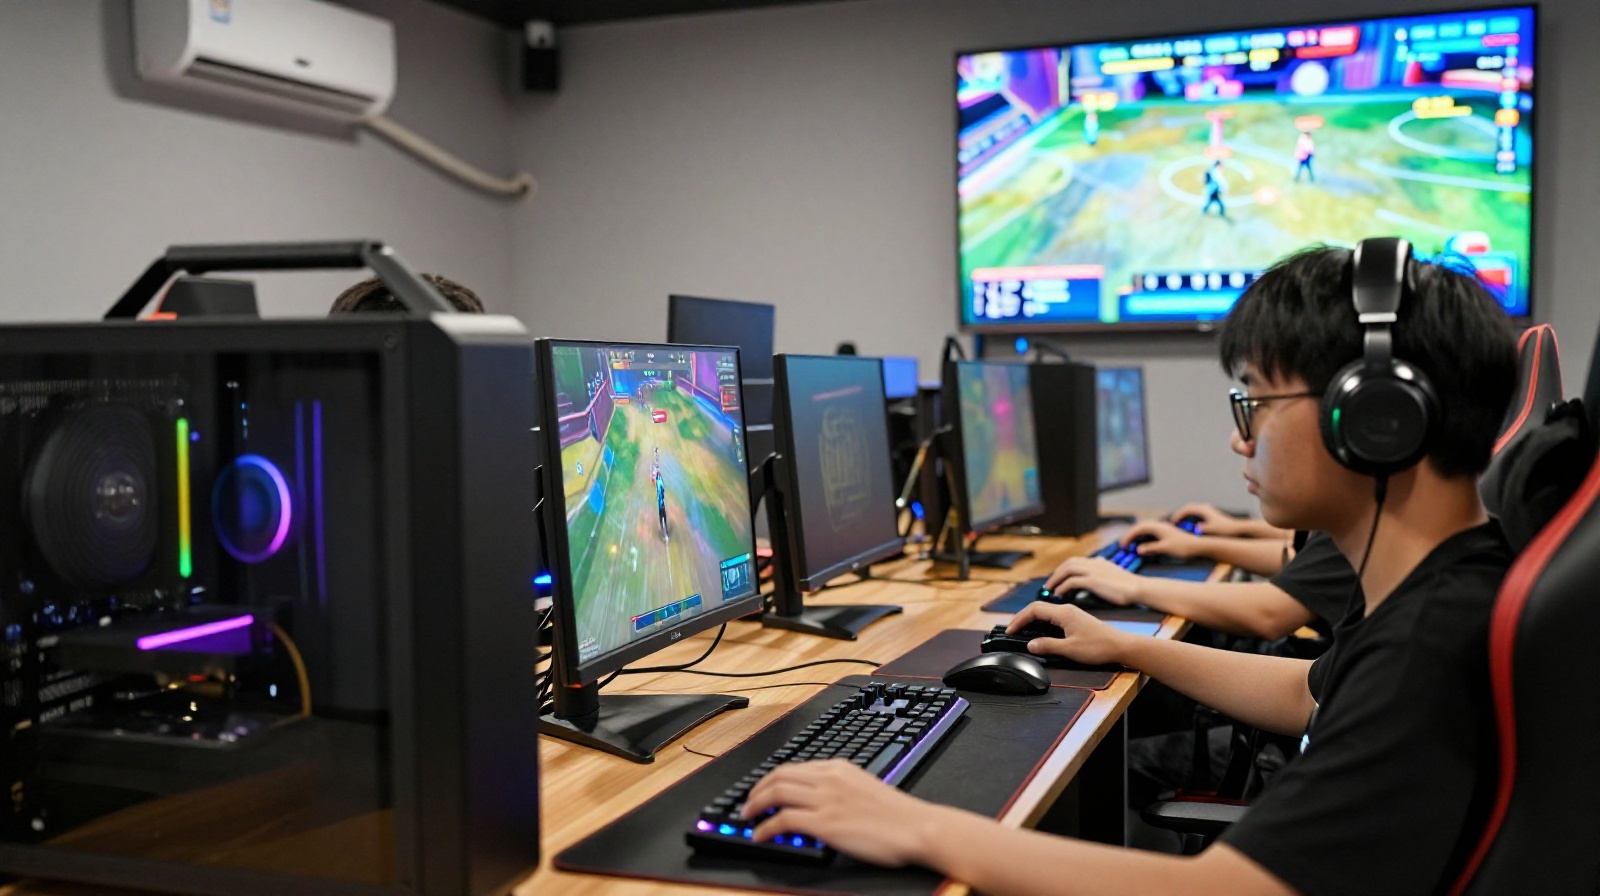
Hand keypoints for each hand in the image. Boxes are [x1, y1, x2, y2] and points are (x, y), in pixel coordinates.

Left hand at [741, 760, 941, 866]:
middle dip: (757, 789)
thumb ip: (840, 789)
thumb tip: (820, 801)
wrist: (917, 827)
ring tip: (747, 817)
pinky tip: (761, 835)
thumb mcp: (865, 788)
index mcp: (839, 768)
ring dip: (755, 805)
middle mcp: (830, 778)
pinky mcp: (825, 823)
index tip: (762, 790)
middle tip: (748, 803)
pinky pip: (783, 820)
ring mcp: (826, 799)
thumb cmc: (898, 815)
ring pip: (776, 792)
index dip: (772, 779)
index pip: (795, 767)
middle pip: (779, 775)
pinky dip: (766, 827)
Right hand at [1005, 602, 1126, 665]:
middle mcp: (1067, 610)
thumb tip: (1030, 645)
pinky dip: (1042, 623)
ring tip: (1023, 631)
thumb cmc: (1099, 647)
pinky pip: (1053, 617)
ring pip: (1046, 612)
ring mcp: (1072, 614)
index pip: (1034, 609)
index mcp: (1064, 613)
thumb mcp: (1070, 649)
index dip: (1019, 619)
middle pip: (1038, 608)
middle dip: (1022, 618)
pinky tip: (1041, 632)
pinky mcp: (1076, 620)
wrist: (1121, 646)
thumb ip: (1048, 646)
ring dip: (1032, 620)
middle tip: (1012, 630)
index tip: (1010, 630)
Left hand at [1042, 557, 1142, 605]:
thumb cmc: (1129, 585)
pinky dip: (1062, 587)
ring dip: (1056, 579)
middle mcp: (1094, 563)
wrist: (1139, 588)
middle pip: (1068, 563)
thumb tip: (1097, 564)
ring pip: (1067, 570)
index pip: (1075, 561)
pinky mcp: (1093, 581)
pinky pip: (1072, 581)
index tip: (1057, 577)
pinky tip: (1058, 594)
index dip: (1063, 568)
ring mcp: (1093, 571)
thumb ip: (1104, 568)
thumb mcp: (1114, 571)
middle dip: (1056, 573)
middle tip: (1049, 584)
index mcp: (1098, 562)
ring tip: (1050, 589)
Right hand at [1120, 520, 1202, 558]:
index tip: (1122, 545)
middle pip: (1140, 527)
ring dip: (1136, 536)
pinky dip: (1143, 538)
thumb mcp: (1165, 548)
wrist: (1198, 546)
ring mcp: (1163, 529)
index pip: (1138, 529)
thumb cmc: (1183, 547)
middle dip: (1130, 535)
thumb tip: (1138, 549)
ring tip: (1130, 544)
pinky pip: (1150, 533)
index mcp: (1158, 527)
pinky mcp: (1166, 533)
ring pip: (1145, 530)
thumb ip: (1151, 548)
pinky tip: (1142, 544)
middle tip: (1123, 545)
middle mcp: (1159, 526)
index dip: (1128, 536)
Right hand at [1170, 502, 1240, 536]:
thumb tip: (1196, 527)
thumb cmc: (1225, 529)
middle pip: (1188, 507)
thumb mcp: (1213, 529)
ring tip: (1179, 522)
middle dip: (1179, 514)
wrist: (1237, 529)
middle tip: (1173, 521)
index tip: (1173, 522)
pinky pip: (1196, 513)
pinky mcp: (1210, 514)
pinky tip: (1188, 524)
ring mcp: (1207, 510)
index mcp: (1204, 509)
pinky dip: (1190, 517)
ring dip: (1184, 515)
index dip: (1178, 515)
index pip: (1187, 509)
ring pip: (1192, 510)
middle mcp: (1205, 508)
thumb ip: (1203, 528)